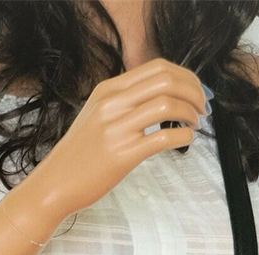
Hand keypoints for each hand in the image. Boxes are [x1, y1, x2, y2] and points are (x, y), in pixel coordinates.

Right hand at [6, 58, 206, 235]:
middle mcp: (112, 104)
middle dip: (194, 91)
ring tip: (195, 123)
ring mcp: (117, 128)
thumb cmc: (79, 155)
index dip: (185, 76)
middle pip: (167, 80)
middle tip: (203, 107)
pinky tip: (186, 140)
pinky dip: (183, 136)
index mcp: (108, 90)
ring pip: (168, 104)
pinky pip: (163, 136)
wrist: (55, 183)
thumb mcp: (97, 115)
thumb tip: (161, 97)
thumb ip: (124, 102)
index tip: (195, 91)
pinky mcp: (122, 154)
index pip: (157, 68)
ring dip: (191, 112)